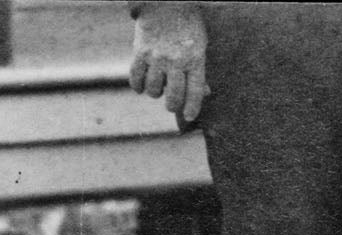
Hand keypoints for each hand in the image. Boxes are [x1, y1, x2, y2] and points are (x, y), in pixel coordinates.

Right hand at [129, 3, 209, 122]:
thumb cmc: (186, 25)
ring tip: (158, 85)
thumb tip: (205, 94)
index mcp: (195, 58)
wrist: (166, 1)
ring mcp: (157, 56)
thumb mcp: (199, 45)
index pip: (195, 92)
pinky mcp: (140, 52)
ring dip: (155, 93)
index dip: (192, 108)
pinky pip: (136, 80)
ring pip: (154, 91)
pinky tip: (143, 84)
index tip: (189, 117)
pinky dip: (139, 86)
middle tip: (171, 104)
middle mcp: (176, 59)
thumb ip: (199, 70)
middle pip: (173, 98)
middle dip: (173, 106)